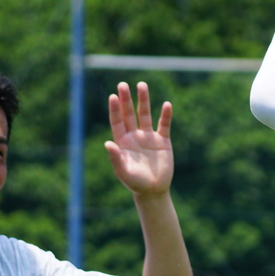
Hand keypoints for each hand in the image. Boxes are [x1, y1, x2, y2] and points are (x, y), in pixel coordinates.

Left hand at [106, 82, 173, 197]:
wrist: (153, 190)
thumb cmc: (135, 183)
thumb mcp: (123, 172)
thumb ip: (116, 158)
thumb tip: (108, 143)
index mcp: (122, 142)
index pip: (117, 121)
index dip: (115, 109)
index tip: (113, 96)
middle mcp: (134, 136)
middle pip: (129, 113)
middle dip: (126, 99)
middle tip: (122, 84)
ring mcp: (149, 137)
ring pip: (145, 114)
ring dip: (144, 100)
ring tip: (142, 85)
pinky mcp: (163, 141)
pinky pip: (164, 125)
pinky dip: (166, 115)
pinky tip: (166, 105)